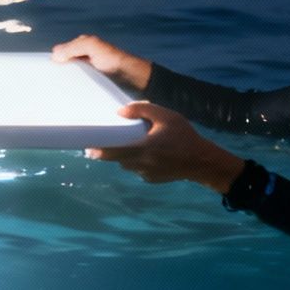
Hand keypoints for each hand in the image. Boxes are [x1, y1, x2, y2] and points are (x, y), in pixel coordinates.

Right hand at [51, 34, 151, 91]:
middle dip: (56, 74)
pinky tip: (69, 98)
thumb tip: (54, 55)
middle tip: (47, 86)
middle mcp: (85, 60)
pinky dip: (72, 92)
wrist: (135, 80)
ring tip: (56, 94)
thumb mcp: (93, 47)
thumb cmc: (116, 61)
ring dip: (64, 85)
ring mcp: (89, 74)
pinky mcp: (93, 86)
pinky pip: (78, 89)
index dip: (51, 61)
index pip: (60, 53)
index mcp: (82, 47)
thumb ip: (73, 47)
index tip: (42, 72)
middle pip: (63, 67)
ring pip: (69, 79)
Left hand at [87, 101, 244, 191]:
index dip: (97, 150)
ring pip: (126, 164)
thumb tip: (120, 111)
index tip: (87, 146)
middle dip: (105, 153)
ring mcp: (144, 173)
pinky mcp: (150, 179)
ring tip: (129, 145)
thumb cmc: (184, 136)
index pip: (111, 151)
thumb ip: (143, 110)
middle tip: (96, 147)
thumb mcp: (167, 116)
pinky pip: (137, 169)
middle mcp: (140, 164)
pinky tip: (147, 154)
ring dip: (124, 157)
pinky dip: (137, 162)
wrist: (202, 162)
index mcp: (141, 148)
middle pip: (115, 159)